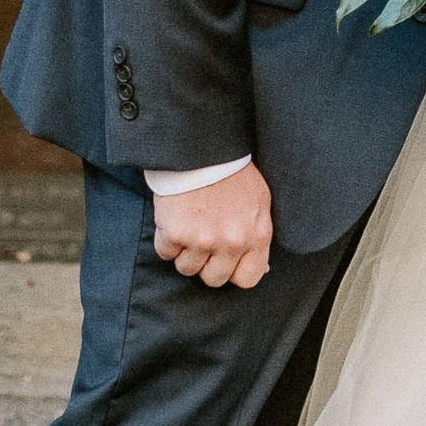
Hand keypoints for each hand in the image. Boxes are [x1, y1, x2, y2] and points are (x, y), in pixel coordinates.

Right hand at [153, 161, 272, 288]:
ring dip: (183, 251)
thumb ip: (259, 234)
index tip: (224, 260)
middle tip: (201, 239)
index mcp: (257, 235)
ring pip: (186, 268)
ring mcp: (203, 240)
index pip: (247, 279)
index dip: (233, 271)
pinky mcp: (176, 233)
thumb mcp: (259, 200)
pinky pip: (165, 253)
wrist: (200, 146)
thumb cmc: (231, 171)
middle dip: (206, 263)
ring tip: (187, 224)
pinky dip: (165, 239)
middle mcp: (232, 243)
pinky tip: (173, 218)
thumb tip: (261, 266)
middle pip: (214, 279)